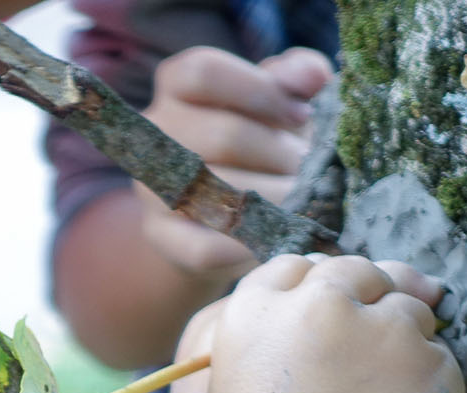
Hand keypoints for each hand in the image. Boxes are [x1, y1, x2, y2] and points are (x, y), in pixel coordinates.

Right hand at [133, 47, 333, 282]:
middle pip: (221, 135)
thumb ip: (295, 79)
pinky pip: (204, 246)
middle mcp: (156, 133)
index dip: (260, 91)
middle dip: (279, 155)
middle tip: (310, 169)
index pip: (204, 73)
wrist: (226, 208)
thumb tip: (315, 76)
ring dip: (273, 198)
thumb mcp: (276, 101)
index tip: (301, 114)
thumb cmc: (258, 141)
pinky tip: (276, 235)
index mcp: (177, 86)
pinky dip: (248, 244)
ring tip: (302, 199)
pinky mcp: (162, 236)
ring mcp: (152, 186)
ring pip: (216, 192)